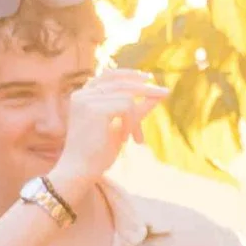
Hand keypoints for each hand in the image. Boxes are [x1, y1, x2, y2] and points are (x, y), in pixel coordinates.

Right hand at [52, 66, 163, 194]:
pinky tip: (125, 140)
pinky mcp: (94, 109)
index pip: (108, 75)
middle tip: (165, 93)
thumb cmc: (98, 152)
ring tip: (134, 138)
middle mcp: (82, 94)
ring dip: (136, 118)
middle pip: (120, 82)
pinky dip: (132, 123)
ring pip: (127, 96)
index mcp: (82, 95)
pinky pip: (127, 107)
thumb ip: (137, 109)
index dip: (128, 74)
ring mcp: (86, 100)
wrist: (80, 171)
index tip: (148, 78)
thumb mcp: (121, 125)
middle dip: (145, 88)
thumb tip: (159, 94)